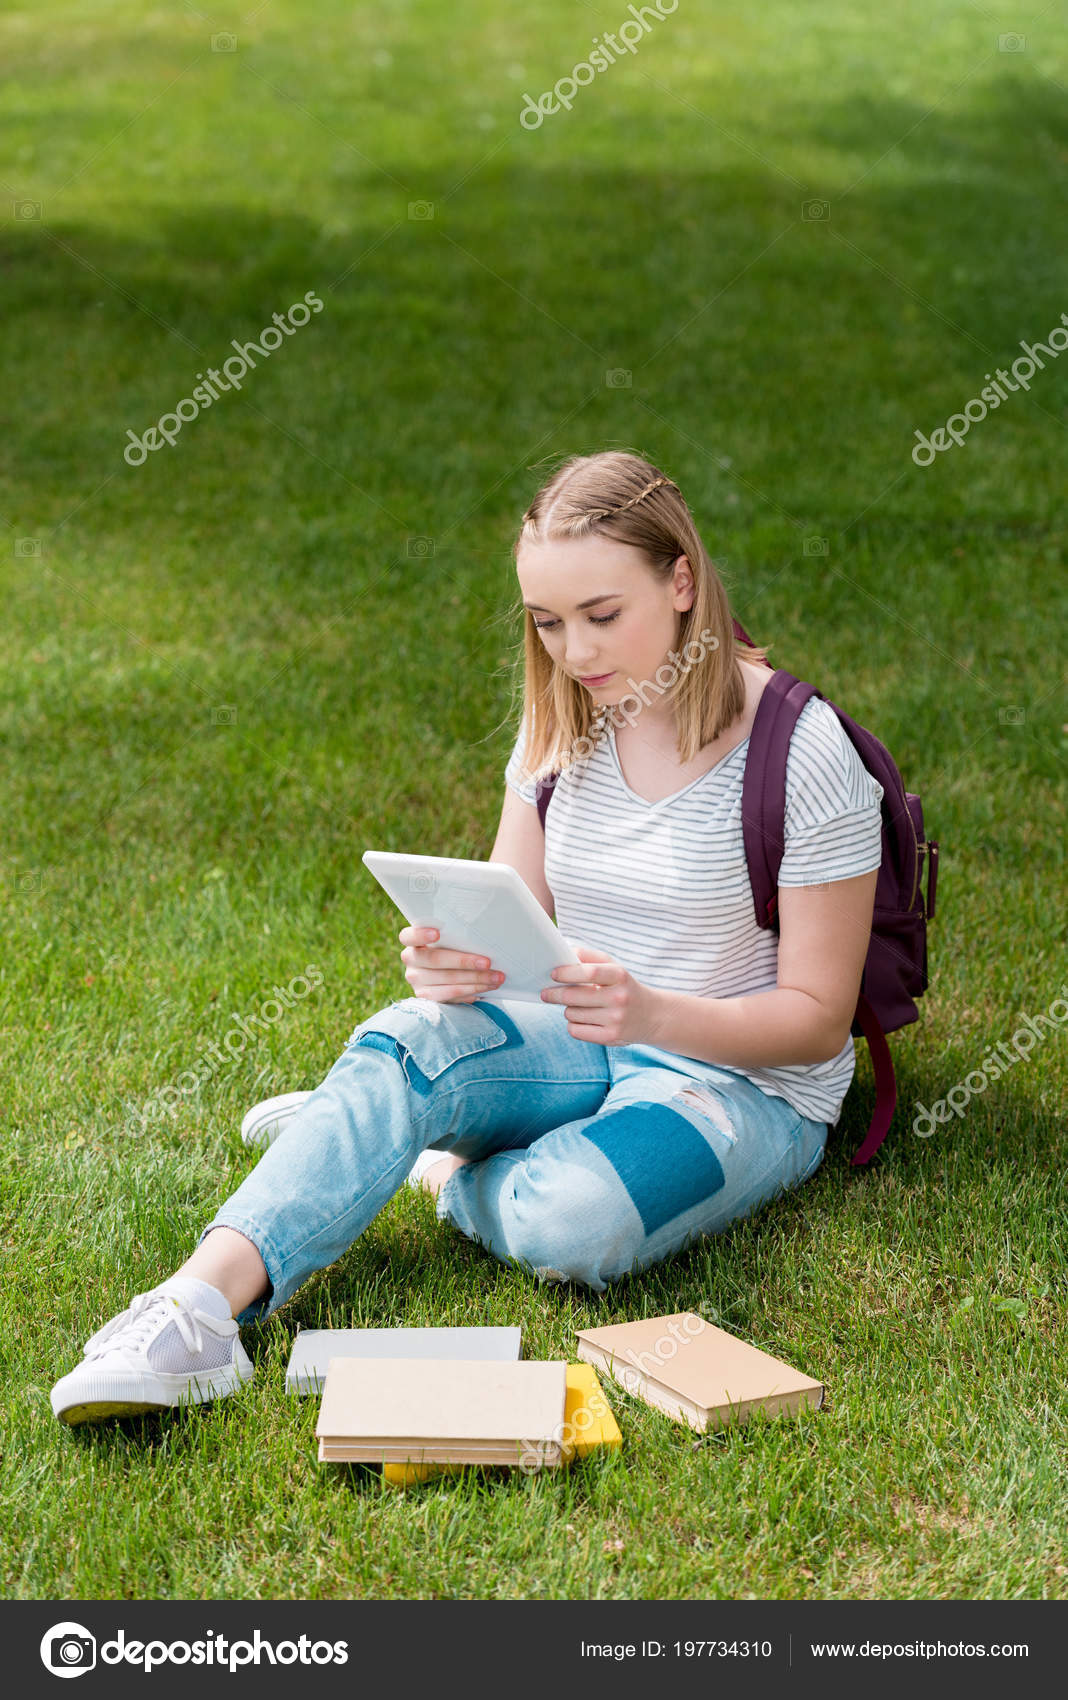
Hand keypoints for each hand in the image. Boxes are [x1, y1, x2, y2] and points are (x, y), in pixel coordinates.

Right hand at [399, 925, 505, 1002]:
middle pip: (435, 959)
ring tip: (496, 978)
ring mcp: (415, 979)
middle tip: (488, 962)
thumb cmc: (455, 948)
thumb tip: (485, 933)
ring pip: (447, 979)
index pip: (408, 936)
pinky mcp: (425, 996)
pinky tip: (485, 989)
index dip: (421, 934)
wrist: (451, 973)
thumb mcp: (452, 939)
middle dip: (465, 961)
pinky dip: (470, 991)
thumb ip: (457, 936)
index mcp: (413, 940)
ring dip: (475, 979)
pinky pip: (450, 994)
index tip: (437, 933)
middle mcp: (410, 959)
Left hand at [540, 942, 663, 1045]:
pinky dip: (573, 1025)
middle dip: (555, 994)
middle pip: (574, 996)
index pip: (589, 972)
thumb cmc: (625, 987)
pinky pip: (576, 1031)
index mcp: (620, 976)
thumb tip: (563, 952)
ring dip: (568, 1009)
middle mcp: (619, 998)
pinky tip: (583, 1019)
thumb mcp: (614, 967)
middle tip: (545, 993)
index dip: (567, 973)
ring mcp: (616, 1020)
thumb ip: (589, 957)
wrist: (653, 1016)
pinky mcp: (611, 1037)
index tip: (553, 974)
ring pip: (572, 1014)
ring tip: (578, 1006)